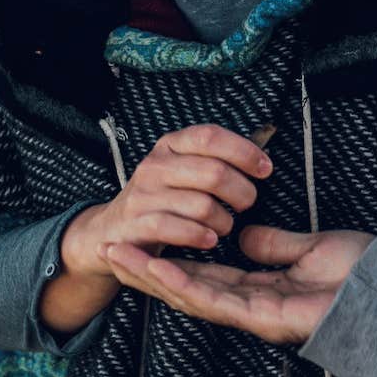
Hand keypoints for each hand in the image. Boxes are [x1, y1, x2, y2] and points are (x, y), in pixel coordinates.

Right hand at [64, 124, 273, 282]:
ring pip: (201, 205)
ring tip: (224, 227)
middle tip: (246, 204)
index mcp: (170, 145)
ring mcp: (143, 194)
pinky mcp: (135, 224)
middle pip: (213, 172)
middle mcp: (155, 165)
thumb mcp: (183, 171)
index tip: (265, 169)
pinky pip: (177, 229)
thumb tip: (261, 160)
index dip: (243, 151)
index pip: (210, 136)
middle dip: (241, 191)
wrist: (111, 231)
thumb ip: (215, 161)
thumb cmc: (162, 199)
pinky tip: (210, 240)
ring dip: (224, 221)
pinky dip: (200, 236)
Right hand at [104, 226, 374, 344]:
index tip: (140, 243)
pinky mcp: (259, 317)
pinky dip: (179, 281)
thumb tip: (247, 235)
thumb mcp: (310, 249)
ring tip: (116, 253)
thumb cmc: (359, 274)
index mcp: (259, 289)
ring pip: (189, 294)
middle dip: (145, 269)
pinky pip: (211, 298)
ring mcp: (251, 314)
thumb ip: (276, 245)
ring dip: (149, 275)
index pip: (205, 275)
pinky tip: (153, 266)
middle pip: (186, 287)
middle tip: (108, 248)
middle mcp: (248, 305)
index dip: (170, 261)